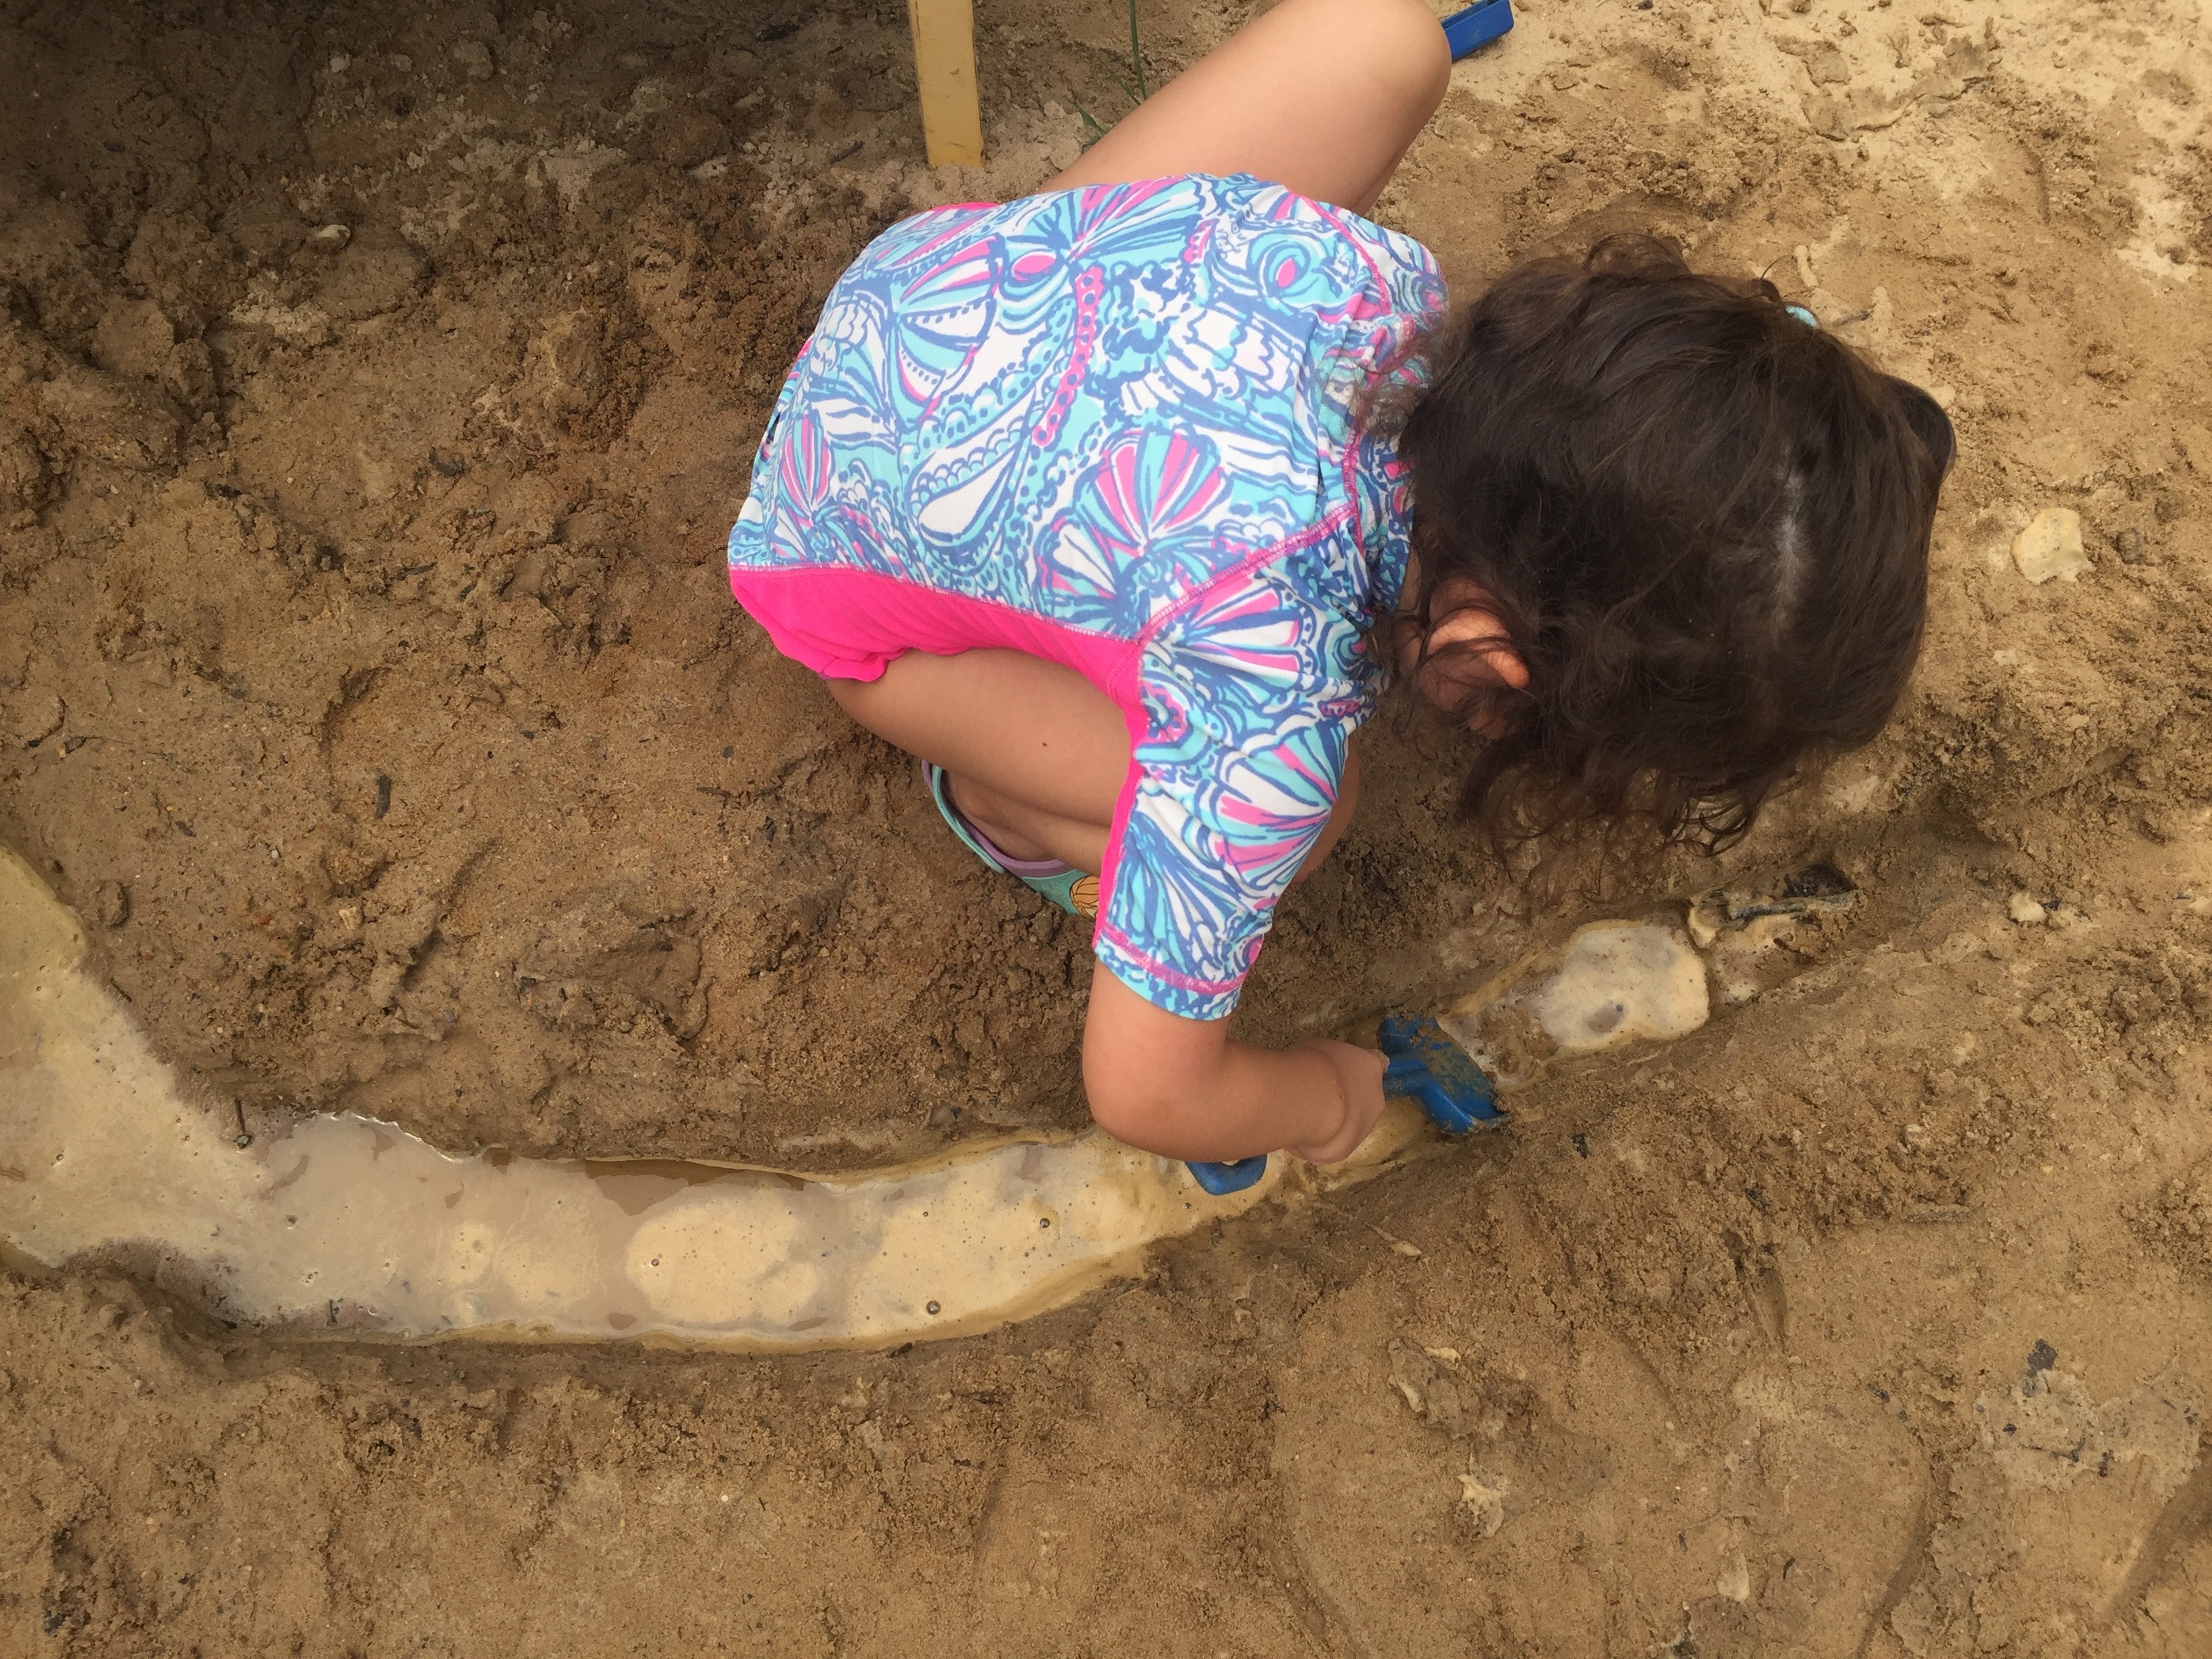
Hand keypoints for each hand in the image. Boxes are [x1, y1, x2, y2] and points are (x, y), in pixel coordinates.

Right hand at [1282, 1039, 1387, 1164]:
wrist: (1309, 1106)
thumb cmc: (1313, 1066)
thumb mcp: (1320, 1049)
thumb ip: (1331, 1061)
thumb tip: (1324, 1070)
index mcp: (1370, 1067)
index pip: (1377, 1062)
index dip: (1362, 1068)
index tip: (1348, 1069)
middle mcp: (1375, 1098)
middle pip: (1366, 1097)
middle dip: (1348, 1097)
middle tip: (1321, 1095)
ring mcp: (1364, 1127)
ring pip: (1351, 1122)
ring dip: (1336, 1119)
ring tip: (1308, 1116)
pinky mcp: (1348, 1150)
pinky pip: (1335, 1141)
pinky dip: (1322, 1138)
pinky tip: (1304, 1131)